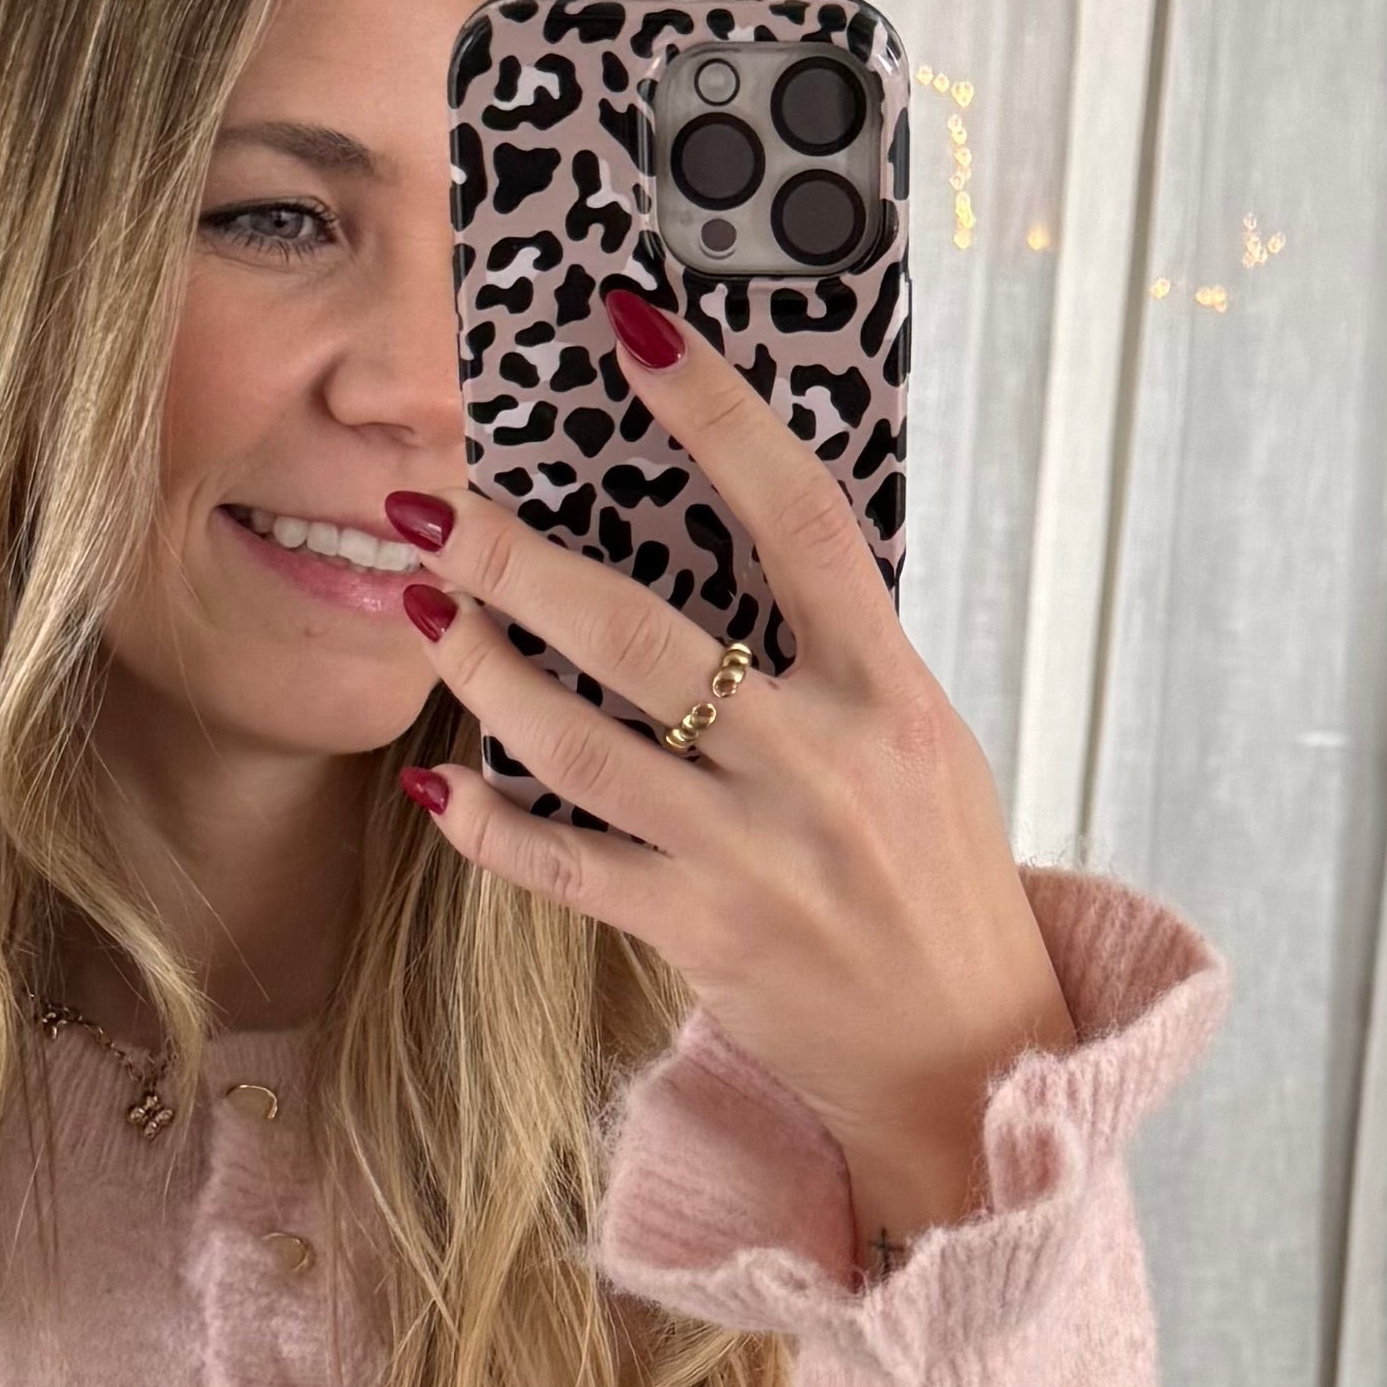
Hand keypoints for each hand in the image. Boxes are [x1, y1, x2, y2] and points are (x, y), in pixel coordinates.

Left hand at [386, 292, 1074, 1256]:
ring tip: (418, 608)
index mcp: (891, 695)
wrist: (969, 1058)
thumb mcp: (925, 744)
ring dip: (479, 672)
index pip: (801, 520)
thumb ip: (837, 657)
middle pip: (643, 633)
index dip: (717, 416)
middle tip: (431, 499)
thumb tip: (734, 542)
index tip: (635, 328)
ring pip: (579, 745)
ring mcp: (753, 855)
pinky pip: (566, 868)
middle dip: (517, 561)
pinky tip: (432, 782)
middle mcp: (820, 765)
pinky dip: (491, 826)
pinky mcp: (701, 934)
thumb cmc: (936, 881)